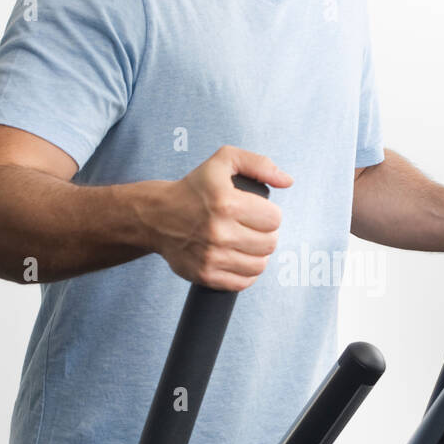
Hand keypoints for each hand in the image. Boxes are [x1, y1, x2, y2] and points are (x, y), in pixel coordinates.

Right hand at [140, 145, 292, 289]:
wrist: (156, 216)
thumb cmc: (193, 188)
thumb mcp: (223, 161)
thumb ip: (259, 164)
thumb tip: (288, 181)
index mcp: (227, 203)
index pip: (274, 219)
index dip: (270, 214)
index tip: (258, 212)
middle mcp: (219, 232)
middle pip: (270, 244)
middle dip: (266, 235)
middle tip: (253, 228)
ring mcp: (211, 256)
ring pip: (260, 265)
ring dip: (257, 255)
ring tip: (246, 244)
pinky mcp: (205, 275)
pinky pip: (243, 283)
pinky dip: (246, 273)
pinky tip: (238, 259)